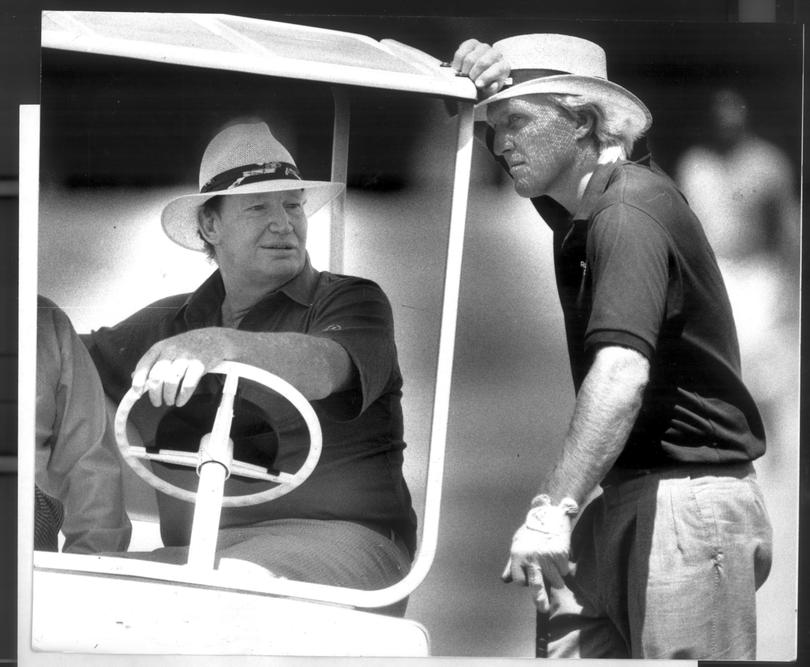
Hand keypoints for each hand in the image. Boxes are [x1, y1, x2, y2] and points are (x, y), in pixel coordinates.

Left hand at [131, 328, 232, 407]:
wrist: (214, 339)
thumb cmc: (188, 346)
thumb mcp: (168, 348)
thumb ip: (152, 361)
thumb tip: (135, 377)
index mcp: (161, 347)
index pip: (144, 364)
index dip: (138, 381)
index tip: (136, 393)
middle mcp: (172, 350)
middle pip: (157, 376)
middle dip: (154, 394)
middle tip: (157, 402)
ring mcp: (186, 357)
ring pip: (171, 382)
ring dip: (168, 396)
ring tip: (170, 401)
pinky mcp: (200, 365)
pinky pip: (188, 385)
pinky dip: (182, 397)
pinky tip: (180, 401)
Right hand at [451, 39, 509, 97]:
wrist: (477, 78)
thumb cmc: (485, 85)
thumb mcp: (489, 91)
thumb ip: (491, 90)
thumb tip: (492, 85)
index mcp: (503, 66)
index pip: (498, 68)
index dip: (486, 77)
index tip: (477, 85)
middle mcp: (495, 54)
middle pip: (483, 62)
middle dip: (474, 74)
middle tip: (470, 81)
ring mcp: (483, 47)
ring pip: (470, 58)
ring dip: (465, 70)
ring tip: (465, 76)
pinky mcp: (472, 44)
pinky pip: (461, 52)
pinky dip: (458, 63)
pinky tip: (459, 69)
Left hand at [501, 498, 575, 612]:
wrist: (549, 514)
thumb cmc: (531, 532)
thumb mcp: (517, 544)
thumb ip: (512, 564)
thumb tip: (504, 581)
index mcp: (518, 555)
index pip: (520, 580)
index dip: (524, 580)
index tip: (526, 580)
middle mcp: (532, 558)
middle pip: (536, 585)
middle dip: (540, 599)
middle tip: (543, 610)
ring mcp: (547, 558)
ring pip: (555, 581)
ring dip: (556, 578)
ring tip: (552, 564)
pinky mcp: (561, 555)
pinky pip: (564, 571)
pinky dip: (563, 566)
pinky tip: (558, 553)